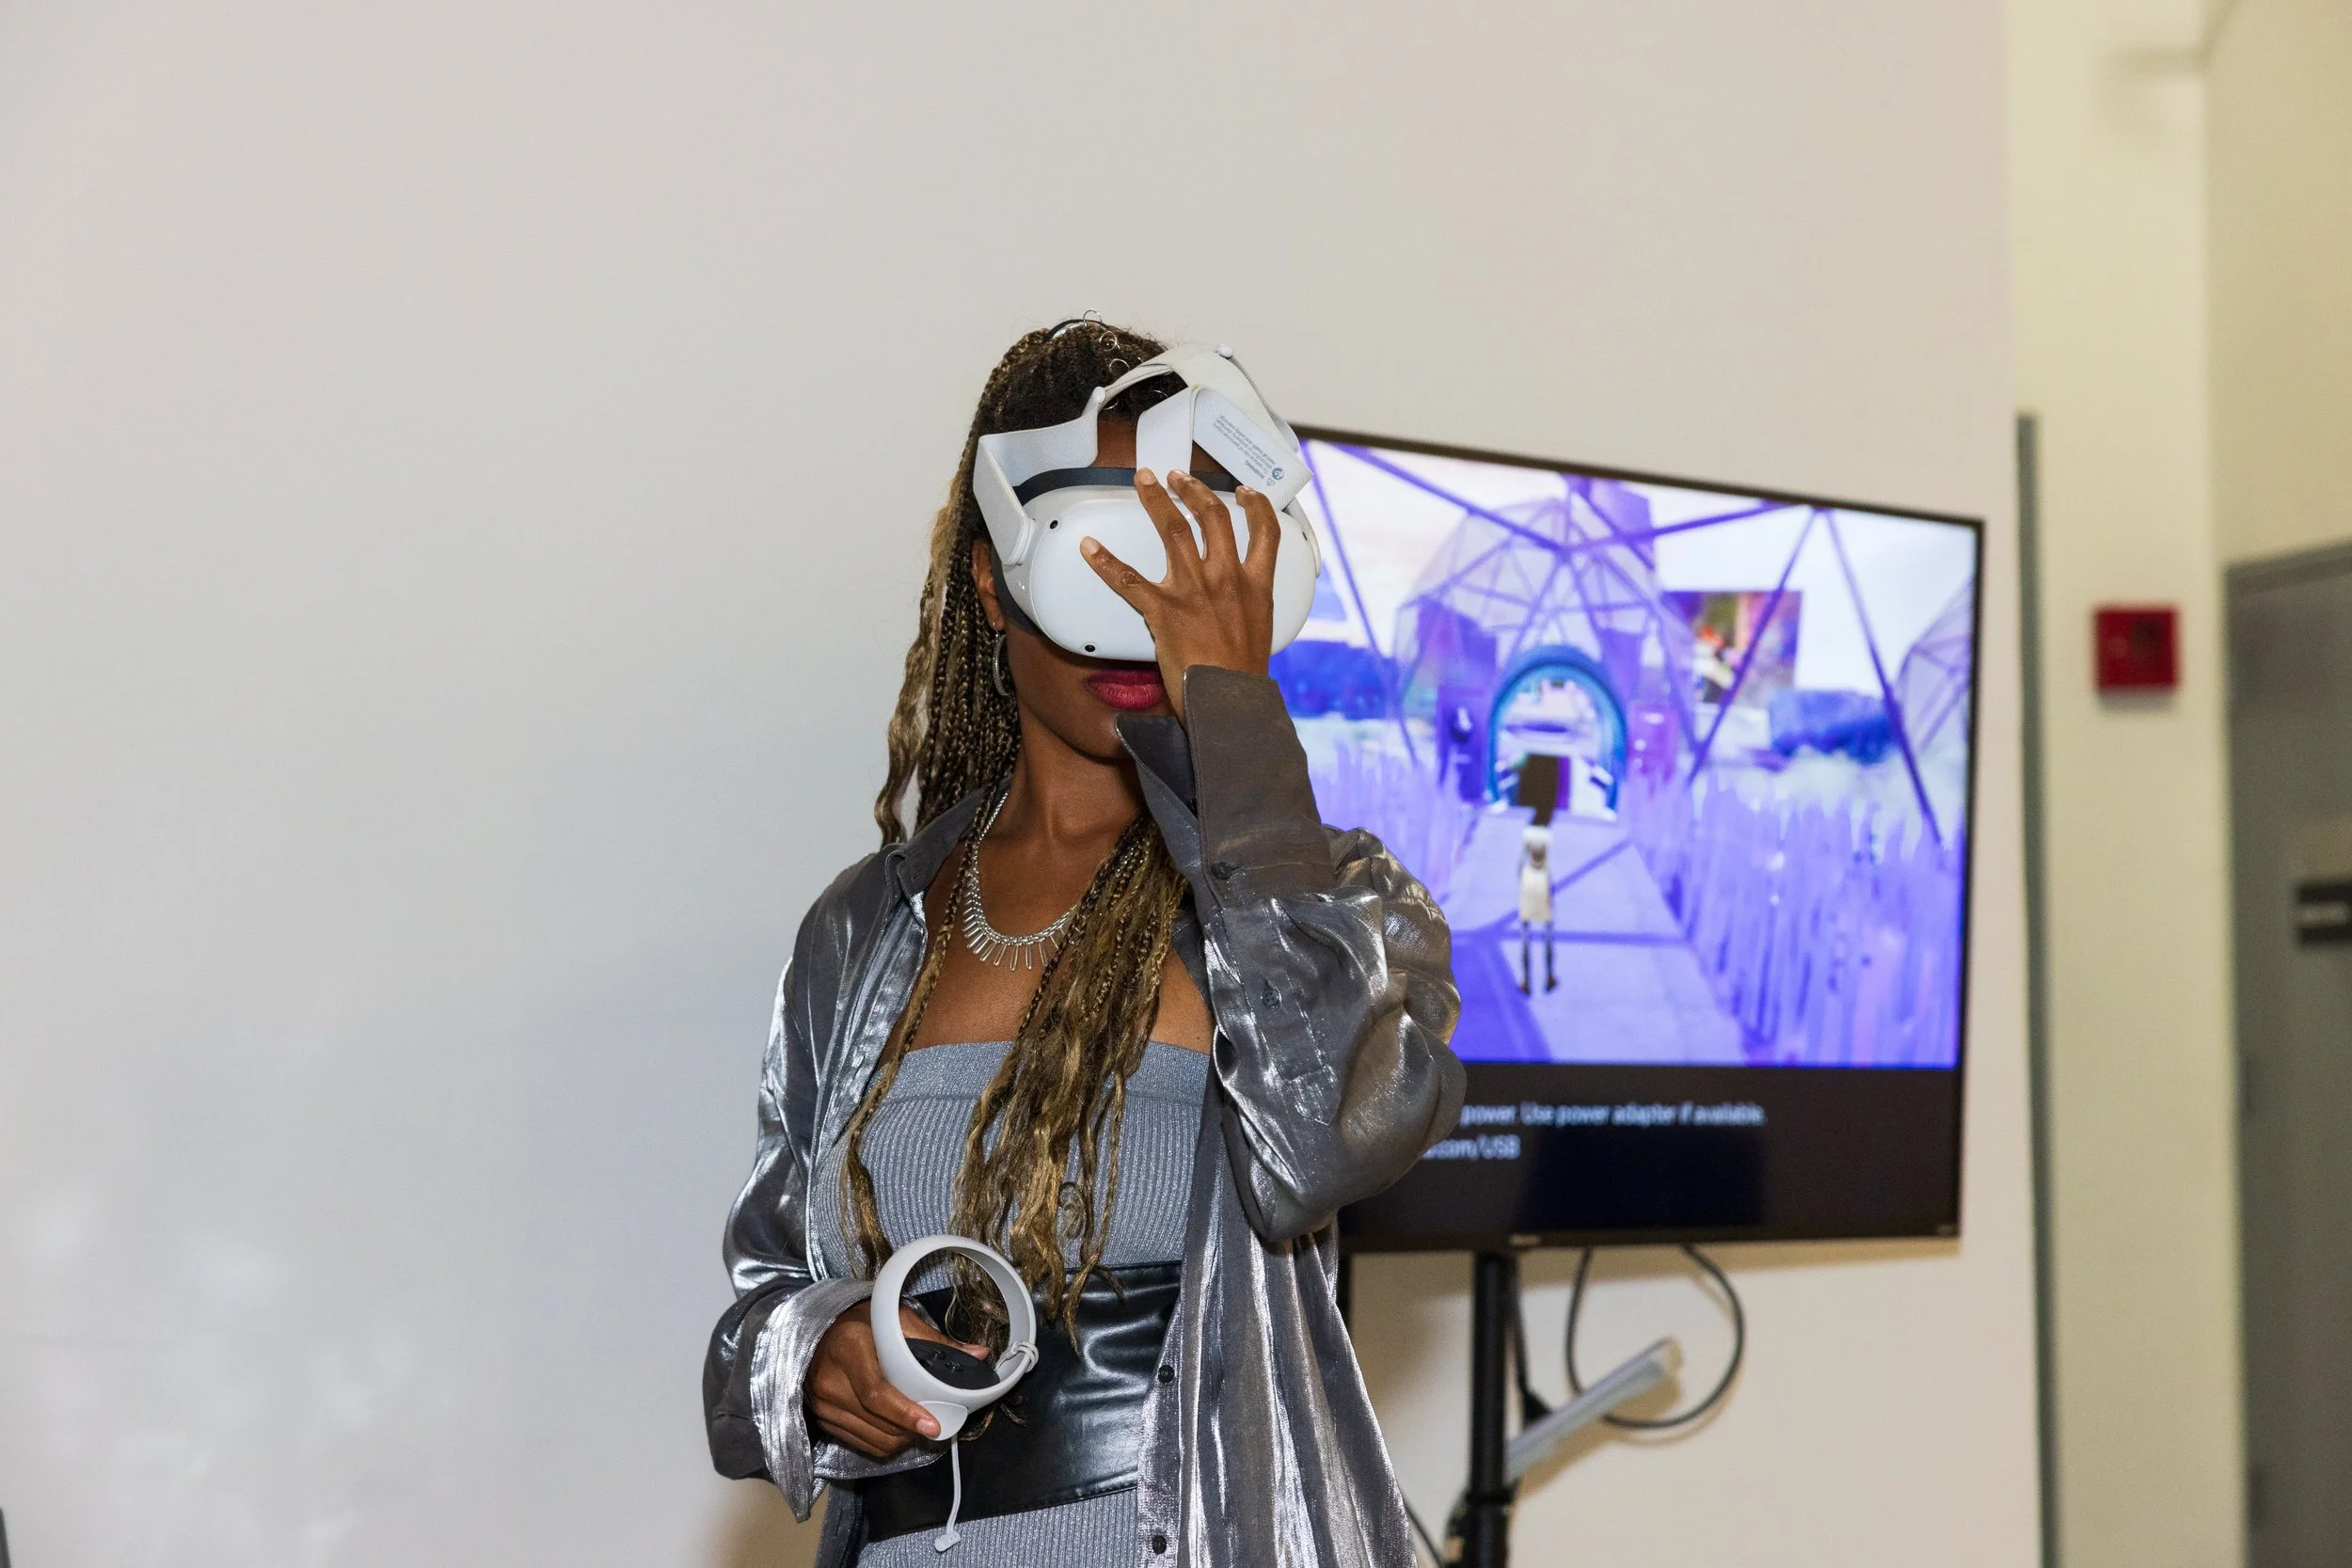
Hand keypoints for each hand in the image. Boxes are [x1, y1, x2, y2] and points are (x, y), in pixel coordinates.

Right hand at [806, 1300, 986, 1459]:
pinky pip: (859, 1443)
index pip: (876, 1393)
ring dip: (898, 1439)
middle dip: (909, 1429)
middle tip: (933, 1424)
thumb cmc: (861, 1322)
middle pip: (877, 1420)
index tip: (932, 1425)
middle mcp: (830, 1379)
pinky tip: (896, 1429)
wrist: (821, 1331)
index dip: (906, 1413)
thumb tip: (978, 1353)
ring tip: (916, 1426)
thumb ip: (935, 1340)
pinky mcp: (822, 1418)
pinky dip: (882, 1442)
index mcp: (849, 1348)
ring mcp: (823, 1403)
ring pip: (871, 1438)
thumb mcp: (895, 1320)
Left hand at [1082, 468, 1280, 722]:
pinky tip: (1089, 547)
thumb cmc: (1242, 677)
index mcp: (1256, 585)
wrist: (1229, 705)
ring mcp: (1194, 591)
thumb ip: (1250, 605)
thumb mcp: (1261, 631)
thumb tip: (1242, 599)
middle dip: (1194, 489)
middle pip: (1213, 517)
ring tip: (1145, 482)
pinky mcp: (1163, 611)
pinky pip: (1128, 579)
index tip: (1244, 491)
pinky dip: (1105, 561)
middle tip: (1178, 476)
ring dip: (1157, 500)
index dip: (1256, 506)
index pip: (1265, 532)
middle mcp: (1227, 579)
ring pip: (1175, 530)